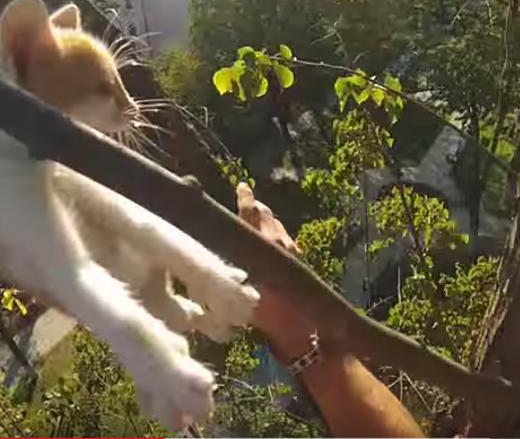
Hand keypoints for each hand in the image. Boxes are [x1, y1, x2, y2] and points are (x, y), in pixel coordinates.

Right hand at [235, 183, 312, 356]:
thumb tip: (215, 262)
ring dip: (267, 222)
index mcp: (264, 244)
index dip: (245, 199)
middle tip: (247, 202)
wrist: (304, 333)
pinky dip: (275, 237)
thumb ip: (229, 274)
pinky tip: (269, 247)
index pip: (251, 214)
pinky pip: (285, 242)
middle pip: (267, 216)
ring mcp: (293, 252)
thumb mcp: (242, 292)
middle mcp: (281, 243)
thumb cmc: (270, 316)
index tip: (242, 187)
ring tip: (256, 222)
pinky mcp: (300, 264)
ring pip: (278, 228)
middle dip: (257, 208)